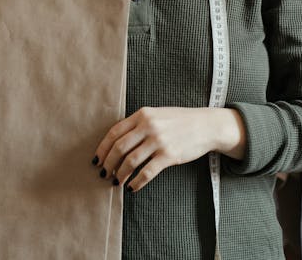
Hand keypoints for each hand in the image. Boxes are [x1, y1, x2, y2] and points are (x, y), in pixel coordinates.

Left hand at [93, 106, 245, 192]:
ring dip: (120, 174)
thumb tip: (116, 141)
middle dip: (108, 163)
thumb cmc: (179, 120)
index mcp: (143, 114)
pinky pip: (147, 172)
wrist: (205, 125)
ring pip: (130, 161)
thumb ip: (138, 123)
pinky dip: (136, 182)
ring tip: (117, 181)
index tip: (96, 160)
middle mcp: (149, 126)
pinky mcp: (169, 155)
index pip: (114, 132)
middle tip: (104, 174)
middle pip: (119, 147)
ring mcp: (159, 141)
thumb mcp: (156, 114)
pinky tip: (133, 187)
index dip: (103, 148)